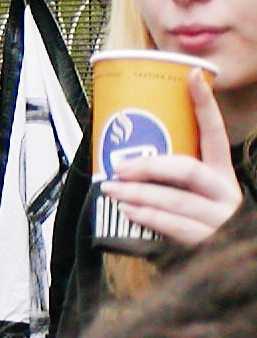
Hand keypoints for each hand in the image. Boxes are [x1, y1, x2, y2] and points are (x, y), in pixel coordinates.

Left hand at [102, 69, 243, 245]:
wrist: (218, 264)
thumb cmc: (192, 218)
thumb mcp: (187, 191)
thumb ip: (166, 172)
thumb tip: (119, 153)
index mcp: (221, 173)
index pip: (214, 131)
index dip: (204, 103)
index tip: (191, 74)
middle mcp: (225, 193)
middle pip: (187, 170)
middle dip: (148, 165)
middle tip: (119, 165)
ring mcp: (220, 219)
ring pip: (176, 201)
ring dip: (138, 194)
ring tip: (113, 189)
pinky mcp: (208, 243)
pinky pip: (175, 228)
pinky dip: (148, 218)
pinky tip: (129, 211)